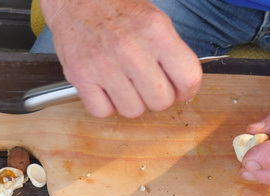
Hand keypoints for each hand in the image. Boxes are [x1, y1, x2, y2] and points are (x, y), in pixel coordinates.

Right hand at [40, 0, 201, 117]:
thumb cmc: (116, 8)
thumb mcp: (155, 19)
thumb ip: (171, 52)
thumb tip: (182, 85)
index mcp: (156, 31)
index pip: (188, 78)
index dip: (187, 91)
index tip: (180, 91)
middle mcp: (131, 49)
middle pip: (161, 101)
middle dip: (157, 97)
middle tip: (148, 85)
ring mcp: (104, 64)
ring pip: (132, 111)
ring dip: (131, 102)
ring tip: (124, 83)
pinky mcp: (80, 76)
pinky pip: (102, 111)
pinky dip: (105, 105)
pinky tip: (106, 88)